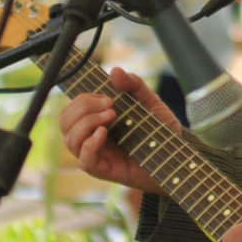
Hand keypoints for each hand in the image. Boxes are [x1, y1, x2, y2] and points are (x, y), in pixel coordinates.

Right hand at [57, 66, 170, 195]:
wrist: (177, 157)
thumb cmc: (160, 132)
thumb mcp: (150, 102)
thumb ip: (134, 85)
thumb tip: (114, 71)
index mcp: (96, 121)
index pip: (72, 108)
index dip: (84, 99)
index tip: (108, 96)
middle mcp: (90, 137)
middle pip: (65, 121)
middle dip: (83, 107)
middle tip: (110, 105)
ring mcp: (95, 154)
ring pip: (70, 139)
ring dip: (86, 123)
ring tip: (112, 117)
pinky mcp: (103, 170)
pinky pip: (84, 159)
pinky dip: (89, 144)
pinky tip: (103, 133)